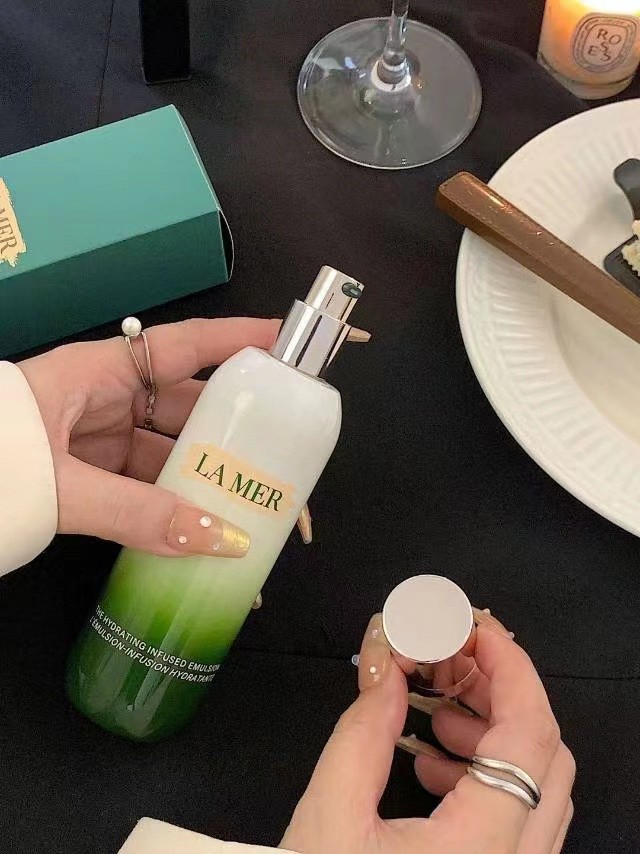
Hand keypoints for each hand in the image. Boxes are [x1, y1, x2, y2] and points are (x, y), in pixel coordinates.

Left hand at [19, 318, 278, 556]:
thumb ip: (133, 512)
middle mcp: (105, 400)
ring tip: (253, 508)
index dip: (237, 340)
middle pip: (188, 408)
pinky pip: (145, 488)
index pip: (182, 346)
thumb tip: (218, 538)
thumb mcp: (57, 484)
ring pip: (169, 454)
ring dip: (207, 482)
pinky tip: (202, 533)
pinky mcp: (88, 476)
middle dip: (237, 432)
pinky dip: (174, 511)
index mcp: (98, 373)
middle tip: (286, 455)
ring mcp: (97, 440)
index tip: (288, 345)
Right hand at [281, 620, 574, 853]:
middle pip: (546, 752)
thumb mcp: (330, 814)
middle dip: (500, 691)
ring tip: (433, 712)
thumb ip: (364, 728)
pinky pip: (522, 817)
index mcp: (484, 848)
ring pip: (540, 786)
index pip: (530, 732)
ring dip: (494, 732)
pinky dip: (489, 774)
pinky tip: (432, 765)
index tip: (473, 624)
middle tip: (448, 659)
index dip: (509, 665)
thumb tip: (385, 654)